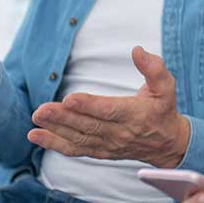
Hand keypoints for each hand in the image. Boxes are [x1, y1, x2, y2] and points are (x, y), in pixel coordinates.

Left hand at [28, 46, 190, 167]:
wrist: (167, 144)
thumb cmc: (163, 110)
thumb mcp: (166, 87)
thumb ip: (153, 68)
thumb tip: (138, 50)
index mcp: (135, 115)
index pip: (109, 110)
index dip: (89, 105)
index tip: (70, 99)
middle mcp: (120, 133)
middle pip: (88, 125)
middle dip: (63, 118)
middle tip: (41, 109)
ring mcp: (108, 145)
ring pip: (78, 138)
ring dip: (55, 129)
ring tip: (36, 119)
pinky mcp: (100, 152)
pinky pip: (75, 150)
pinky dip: (55, 144)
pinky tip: (36, 136)